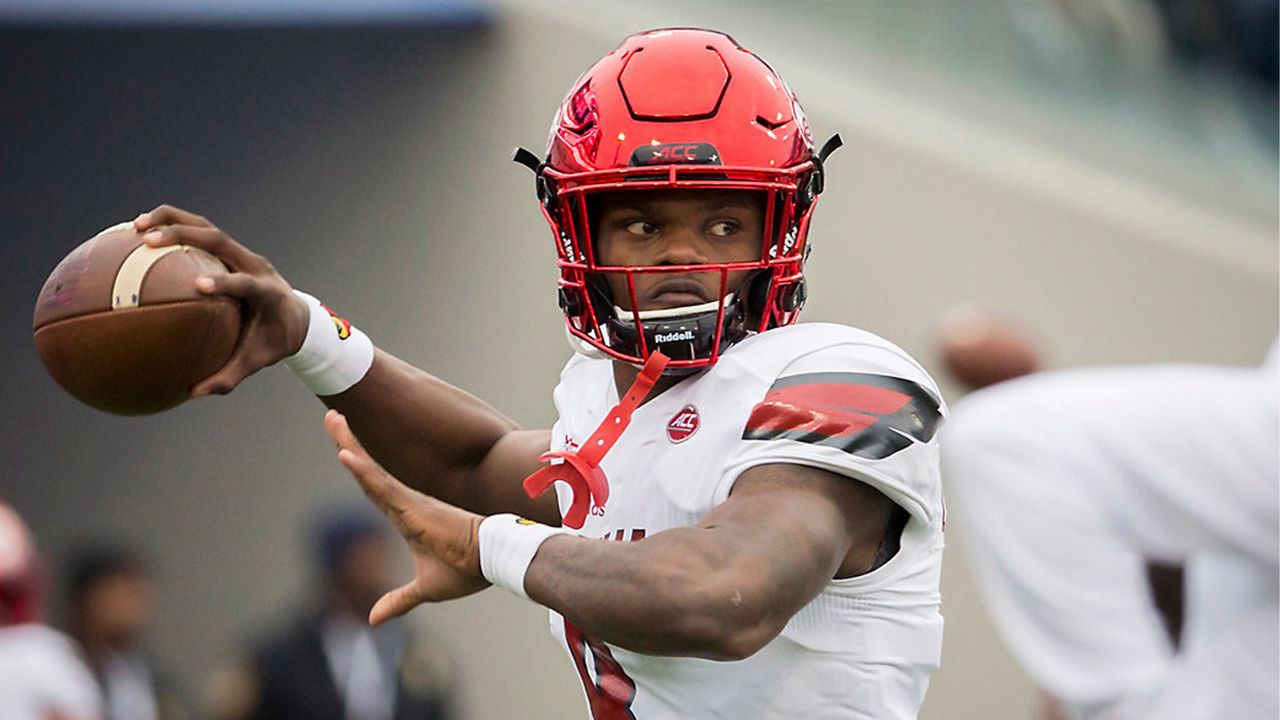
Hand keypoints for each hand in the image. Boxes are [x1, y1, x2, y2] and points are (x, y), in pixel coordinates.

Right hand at [133, 205, 309, 396]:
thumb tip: (194, 393)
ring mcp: (242, 254)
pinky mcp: (231, 251)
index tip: (198, 287)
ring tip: (133, 226)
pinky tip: (137, 233)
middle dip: (183, 236)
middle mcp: (255, 265)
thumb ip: (230, 376)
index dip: (225, 282)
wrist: (297, 316)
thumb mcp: (258, 361)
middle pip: (220, 240)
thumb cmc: (275, 341)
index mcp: (267, 292)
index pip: (246, 283)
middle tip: (146, 241)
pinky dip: (171, 227)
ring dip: (171, 221)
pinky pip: (200, 232)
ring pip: (207, 227)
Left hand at [324, 409, 489, 624]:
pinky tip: (345, 454)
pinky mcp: (414, 506)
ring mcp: (408, 502)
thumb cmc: (467, 569)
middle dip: (349, 442)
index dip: (359, 467)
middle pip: (368, 470)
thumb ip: (398, 601)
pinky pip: (382, 485)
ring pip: (370, 471)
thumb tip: (373, 620)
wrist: (494, 560)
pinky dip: (362, 470)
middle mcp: (405, 504)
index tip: (344, 446)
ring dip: (349, 445)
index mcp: (407, 517)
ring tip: (332, 418)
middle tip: (332, 416)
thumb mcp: (424, 589)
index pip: (374, 487)